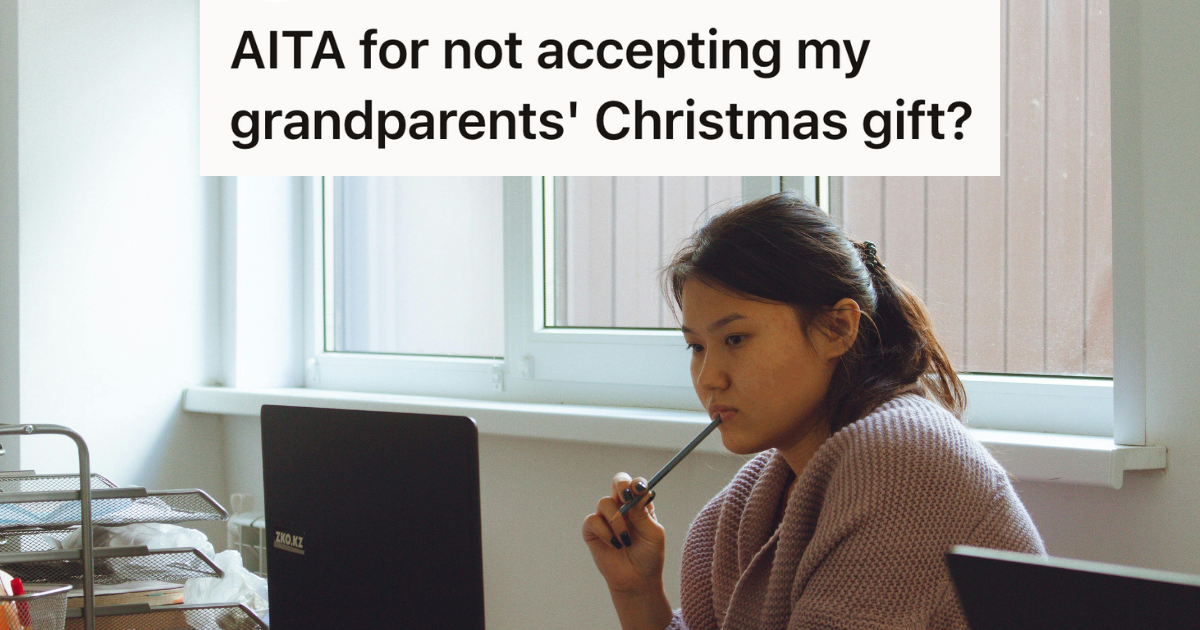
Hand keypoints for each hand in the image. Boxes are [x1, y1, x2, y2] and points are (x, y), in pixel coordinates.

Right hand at [581, 473, 664, 593]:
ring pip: (604, 502)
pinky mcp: (592, 530)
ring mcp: (606, 517)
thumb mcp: (653, 534)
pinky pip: (593, 520)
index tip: (640, 489)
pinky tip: (615, 545)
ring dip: (616, 521)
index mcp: (639, 505)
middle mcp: (622, 507)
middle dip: (621, 485)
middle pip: (617, 482)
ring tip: (625, 541)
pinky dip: (605, 532)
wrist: (636, 580)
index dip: (637, 483)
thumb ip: (643, 514)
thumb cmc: (649, 556)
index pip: (636, 484)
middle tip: (626, 498)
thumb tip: (638, 493)